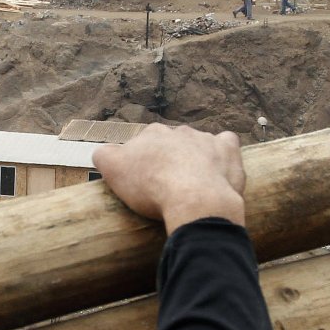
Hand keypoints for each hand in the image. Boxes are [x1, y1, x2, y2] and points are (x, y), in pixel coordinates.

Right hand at [93, 125, 245, 234]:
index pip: (143, 144)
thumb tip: (102, 152)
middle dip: (168, 159)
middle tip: (165, 185)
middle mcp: (179, 131)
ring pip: (198, 144)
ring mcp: (206, 139)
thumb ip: (103, 156)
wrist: (194, 199)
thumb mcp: (112, 170)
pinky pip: (226, 144)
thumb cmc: (150, 186)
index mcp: (152, 133)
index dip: (142, 162)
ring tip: (191, 184)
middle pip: (170, 143)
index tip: (143, 181)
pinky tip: (218, 167)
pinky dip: (222, 153)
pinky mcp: (228, 150)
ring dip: (194, 158)